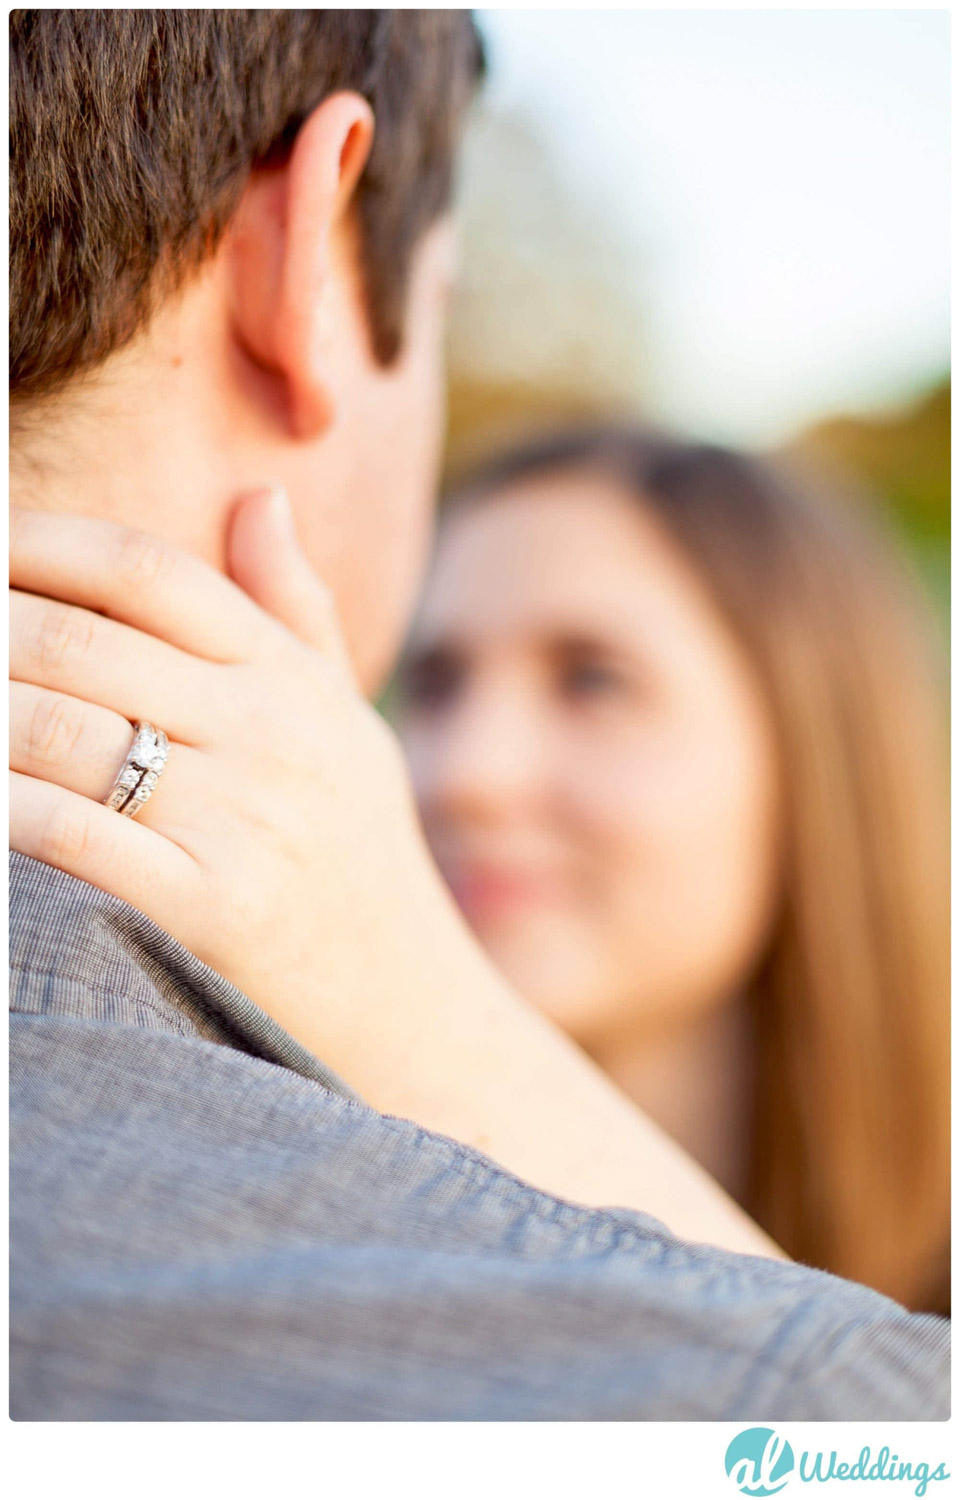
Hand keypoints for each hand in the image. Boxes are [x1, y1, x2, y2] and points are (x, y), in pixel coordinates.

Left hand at [9, 493, 442, 1043]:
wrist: (410, 1004)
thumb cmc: (359, 854)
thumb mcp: (344, 722)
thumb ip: (294, 608)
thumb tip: (257, 495)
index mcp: (291, 678)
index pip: (148, 573)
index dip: (44, 542)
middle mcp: (271, 735)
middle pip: (81, 642)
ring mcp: (244, 822)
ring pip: (58, 733)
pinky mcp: (215, 910)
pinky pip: (71, 835)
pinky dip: (2, 808)